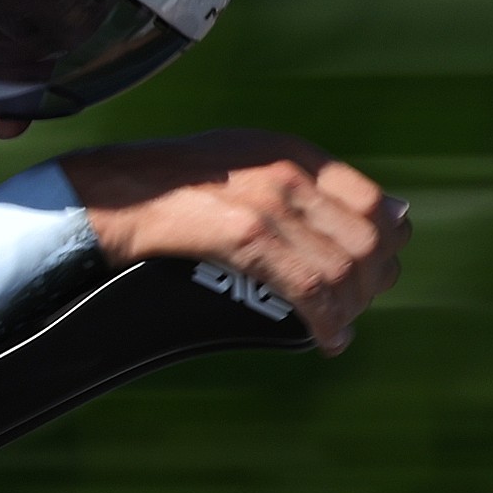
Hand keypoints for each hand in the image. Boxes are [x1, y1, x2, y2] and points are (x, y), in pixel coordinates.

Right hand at [57, 131, 410, 351]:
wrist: (106, 193)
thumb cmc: (163, 188)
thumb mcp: (236, 166)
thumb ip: (291, 184)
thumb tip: (348, 217)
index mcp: (292, 152)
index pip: (372, 201)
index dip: (386, 244)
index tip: (376, 272)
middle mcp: (289, 171)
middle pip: (367, 237)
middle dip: (372, 284)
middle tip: (356, 309)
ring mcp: (269, 202)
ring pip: (343, 267)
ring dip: (350, 309)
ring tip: (338, 330)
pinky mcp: (244, 235)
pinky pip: (307, 286)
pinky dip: (326, 320)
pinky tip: (327, 339)